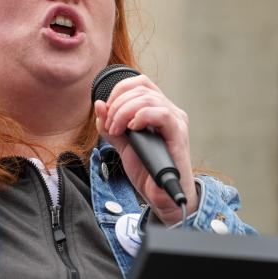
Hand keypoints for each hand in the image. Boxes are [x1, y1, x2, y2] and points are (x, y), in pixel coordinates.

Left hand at [93, 74, 196, 224]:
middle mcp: (169, 110)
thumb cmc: (146, 170)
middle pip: (140, 88)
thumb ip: (110, 126)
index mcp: (157, 109)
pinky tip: (132, 130)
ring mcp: (176, 121)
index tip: (106, 111)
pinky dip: (141, 117)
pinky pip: (161, 113)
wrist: (160, 196)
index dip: (118, 91)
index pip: (139, 83)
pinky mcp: (178, 134)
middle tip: (110, 127)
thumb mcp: (122, 144)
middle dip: (117, 105)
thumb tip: (99, 104)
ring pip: (148, 98)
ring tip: (117, 131)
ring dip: (124, 112)